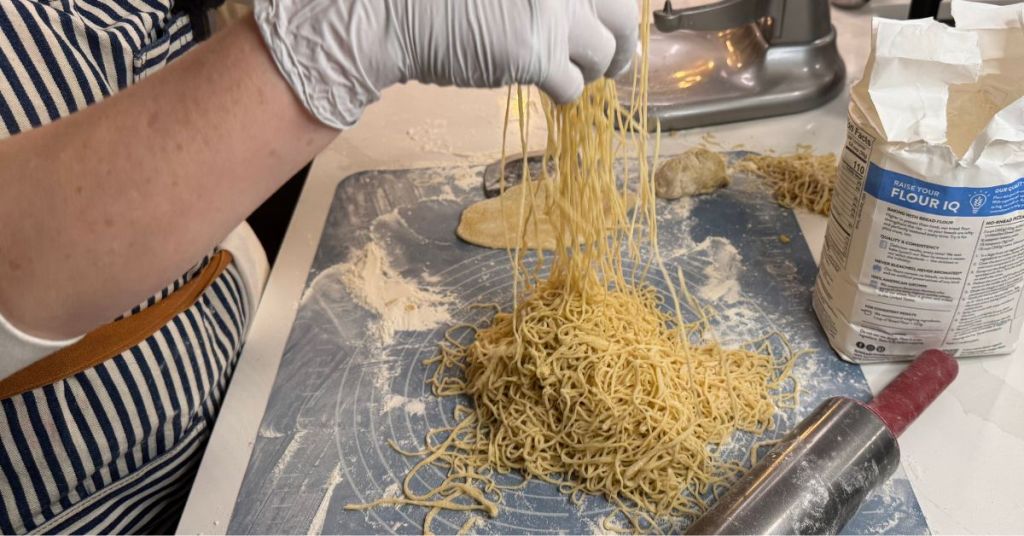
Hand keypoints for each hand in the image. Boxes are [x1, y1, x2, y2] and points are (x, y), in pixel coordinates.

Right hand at [255, 0, 638, 128]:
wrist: (391, 11)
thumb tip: (583, 10)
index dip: (613, 8)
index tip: (609, 20)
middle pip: (624, 12)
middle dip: (625, 40)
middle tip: (616, 56)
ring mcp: (554, 12)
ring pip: (605, 53)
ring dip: (594, 69)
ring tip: (576, 74)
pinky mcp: (537, 53)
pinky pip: (574, 85)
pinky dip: (567, 93)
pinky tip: (550, 90)